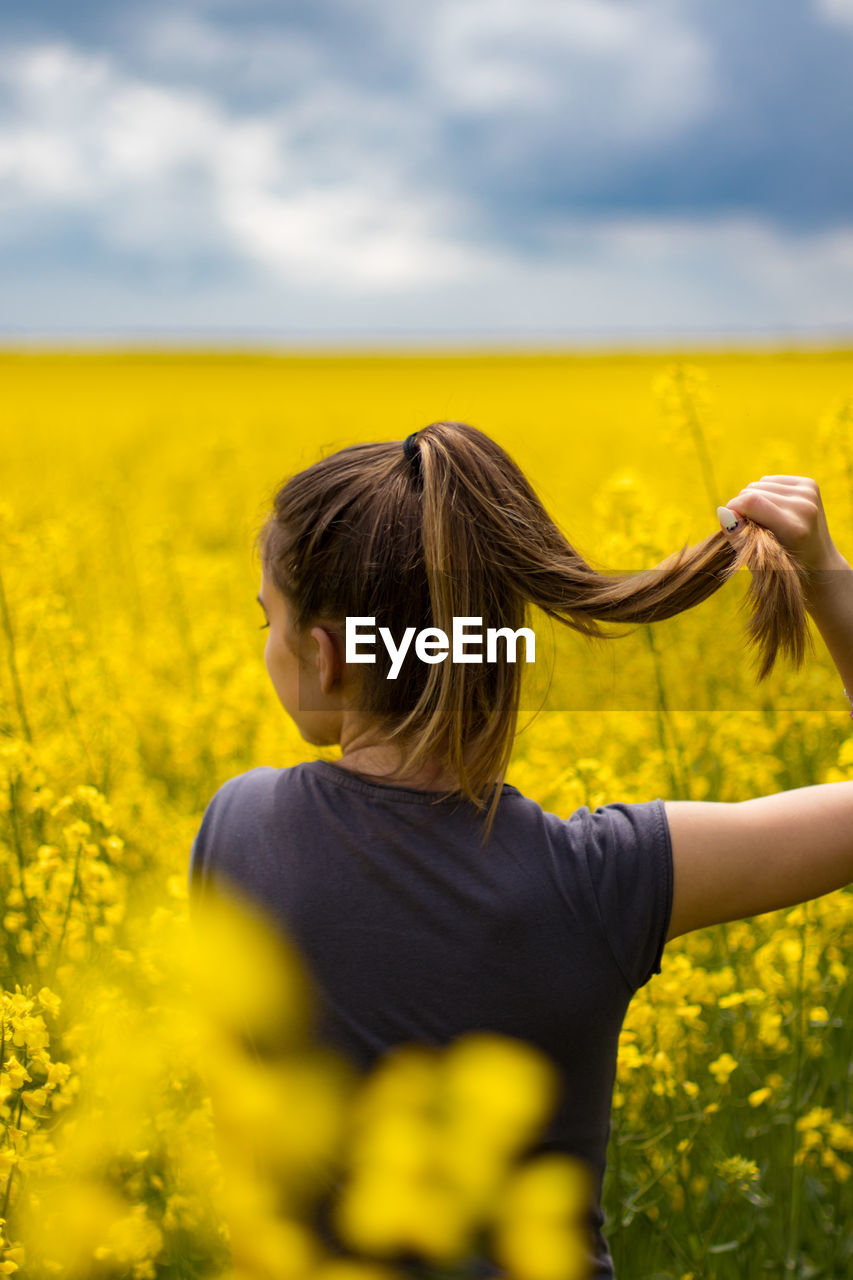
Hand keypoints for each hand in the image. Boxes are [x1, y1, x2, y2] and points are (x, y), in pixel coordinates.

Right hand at [718, 475, 841, 574]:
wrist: (819, 562)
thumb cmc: (783, 565)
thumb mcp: (756, 559)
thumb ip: (738, 537)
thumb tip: (723, 512)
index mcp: (793, 527)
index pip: (751, 501)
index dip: (733, 508)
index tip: (730, 524)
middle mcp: (804, 506)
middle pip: (753, 491)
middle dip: (742, 507)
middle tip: (750, 528)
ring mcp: (809, 492)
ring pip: (759, 484)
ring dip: (752, 500)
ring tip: (762, 521)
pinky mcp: (809, 484)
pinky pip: (769, 480)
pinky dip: (763, 493)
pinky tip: (771, 509)